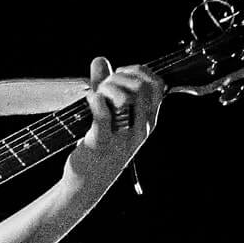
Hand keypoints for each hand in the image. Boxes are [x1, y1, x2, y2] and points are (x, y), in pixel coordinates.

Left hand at [67, 57, 164, 189]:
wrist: (86, 183)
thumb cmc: (100, 145)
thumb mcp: (108, 115)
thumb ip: (104, 86)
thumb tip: (99, 59)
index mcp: (148, 120)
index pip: (157, 85)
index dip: (138, 72)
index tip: (119, 75)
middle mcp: (141, 128)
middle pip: (141, 87)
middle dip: (120, 78)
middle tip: (103, 86)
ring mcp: (123, 137)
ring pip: (125, 98)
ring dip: (107, 88)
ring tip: (95, 95)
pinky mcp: (102, 144)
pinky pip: (102, 114)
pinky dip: (95, 100)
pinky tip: (89, 99)